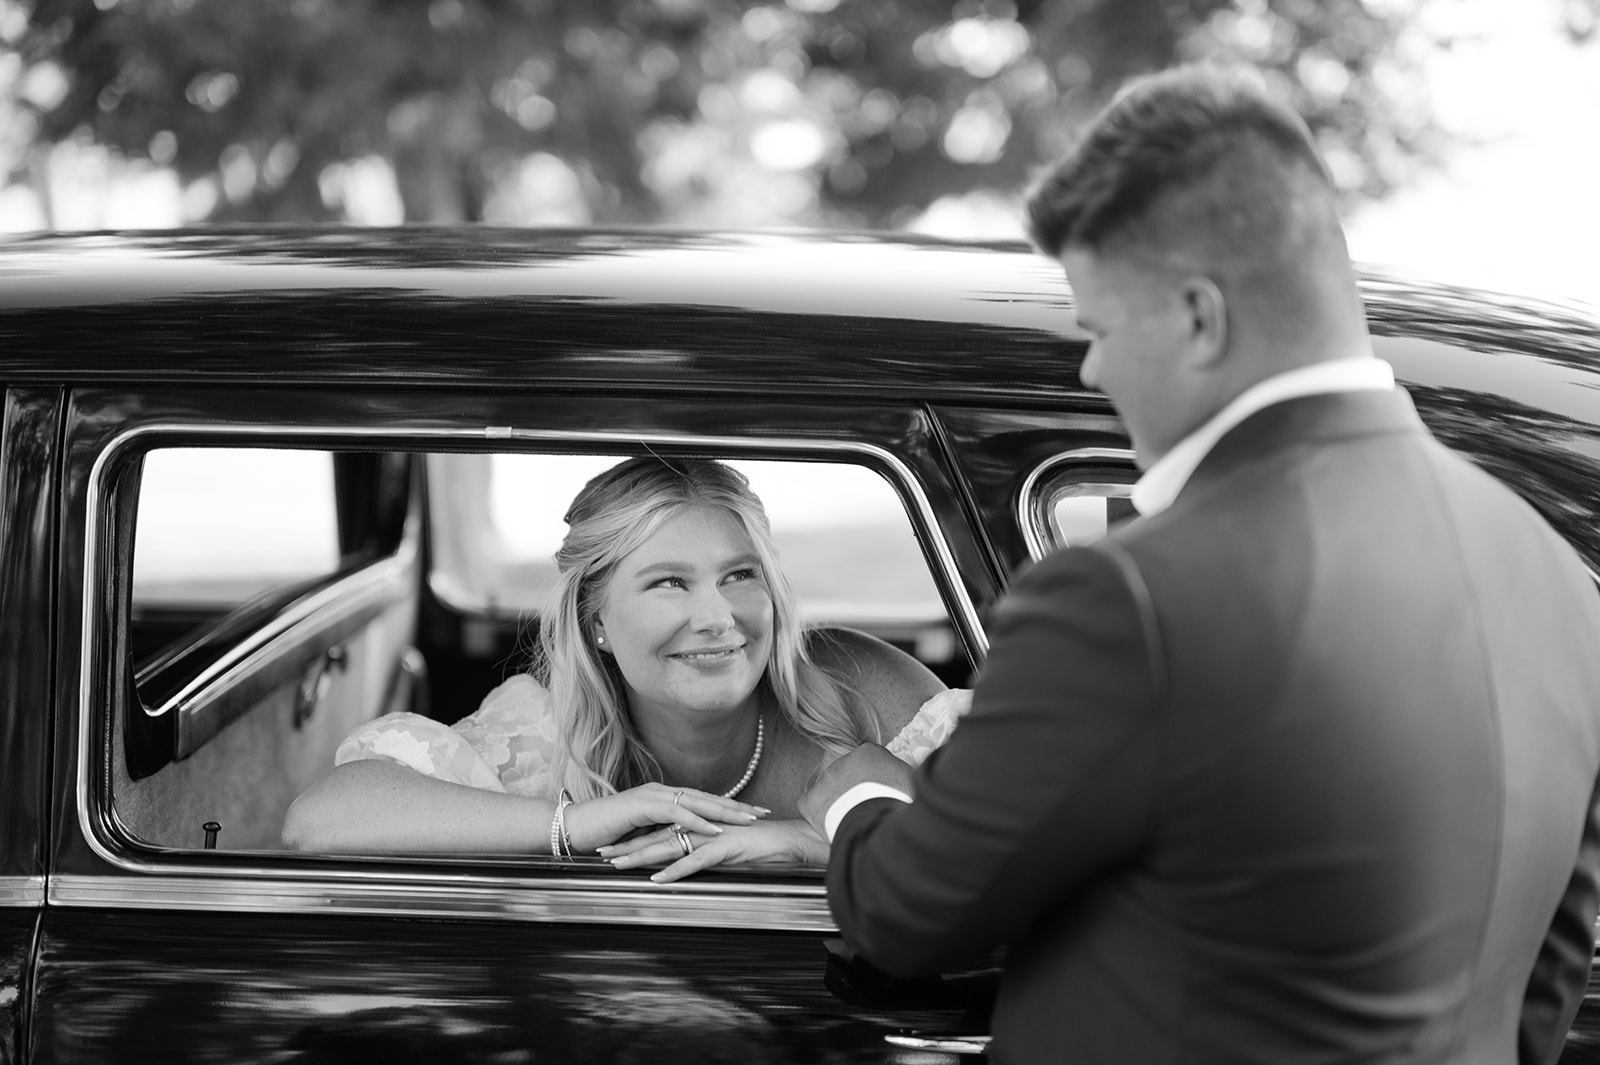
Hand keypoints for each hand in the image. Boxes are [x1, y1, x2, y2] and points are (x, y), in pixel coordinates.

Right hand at [562, 783, 768, 853]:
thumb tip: (682, 846)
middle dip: (737, 805)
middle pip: (707, 797)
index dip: (730, 807)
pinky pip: (676, 813)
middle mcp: (661, 792)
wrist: (574, 828)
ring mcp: (652, 796)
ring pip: (696, 802)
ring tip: (748, 820)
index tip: (755, 813)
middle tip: (764, 812)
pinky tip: (714, 829)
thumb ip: (663, 836)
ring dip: (724, 812)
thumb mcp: (642, 836)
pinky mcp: (641, 806)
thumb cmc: (605, 835)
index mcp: (664, 797)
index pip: (704, 800)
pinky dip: (697, 821)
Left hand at [598, 819, 827, 882]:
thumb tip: (682, 864)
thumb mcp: (724, 852)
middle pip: (657, 836)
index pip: (660, 831)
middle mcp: (701, 826)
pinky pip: (694, 860)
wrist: (790, 841)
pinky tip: (658, 879)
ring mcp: (711, 835)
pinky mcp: (724, 847)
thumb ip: (702, 854)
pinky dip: (675, 870)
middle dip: (628, 845)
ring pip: (670, 846)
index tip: (611, 847)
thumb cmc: (760, 848)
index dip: (635, 839)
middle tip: (601, 853)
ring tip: (618, 865)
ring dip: (642, 857)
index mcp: (699, 826)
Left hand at [797, 742, 913, 837]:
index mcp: (869, 753)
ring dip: (837, 801)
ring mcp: (826, 780)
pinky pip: (808, 803)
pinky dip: (816, 813)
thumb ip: (903, 774)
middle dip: (854, 789)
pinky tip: (829, 823)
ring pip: (828, 788)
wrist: (882, 829)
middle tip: (865, 807)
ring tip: (850, 819)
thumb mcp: (912, 782)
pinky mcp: (812, 800)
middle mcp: (843, 760)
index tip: (878, 792)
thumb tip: (909, 778)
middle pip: (846, 773)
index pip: (866, 761)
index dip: (873, 779)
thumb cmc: (904, 807)